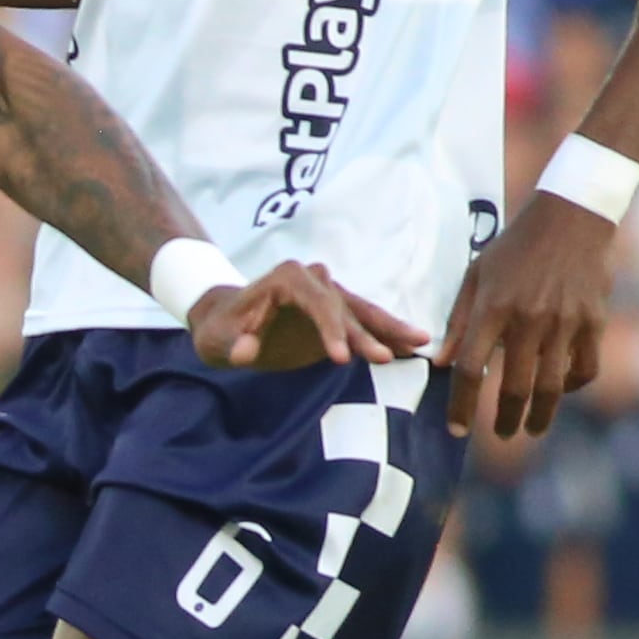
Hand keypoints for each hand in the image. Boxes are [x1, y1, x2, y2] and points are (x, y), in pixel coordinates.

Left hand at [186, 258, 427, 371]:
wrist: (226, 322)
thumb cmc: (221, 329)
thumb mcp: (218, 339)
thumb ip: (233, 345)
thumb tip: (246, 352)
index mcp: (287, 278)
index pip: (316, 302)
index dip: (330, 330)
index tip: (342, 360)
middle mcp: (314, 280)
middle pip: (346, 307)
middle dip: (367, 332)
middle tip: (387, 357)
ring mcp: (328, 295)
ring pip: (363, 312)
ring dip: (389, 328)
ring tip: (421, 343)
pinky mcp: (336, 313)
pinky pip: (364, 323)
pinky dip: (386, 334)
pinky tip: (412, 347)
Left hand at [435, 195, 617, 439]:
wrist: (572, 216)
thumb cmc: (516, 246)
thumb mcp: (477, 274)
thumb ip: (459, 320)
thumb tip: (440, 363)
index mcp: (493, 307)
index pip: (469, 368)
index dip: (460, 405)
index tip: (456, 429)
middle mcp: (528, 319)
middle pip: (513, 387)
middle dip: (503, 420)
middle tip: (501, 434)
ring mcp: (564, 322)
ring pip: (551, 387)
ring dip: (540, 417)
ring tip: (532, 429)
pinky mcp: (594, 321)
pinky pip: (585, 368)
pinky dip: (572, 386)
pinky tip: (561, 390)